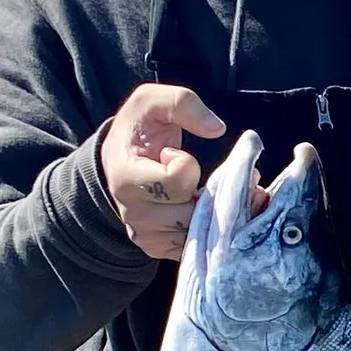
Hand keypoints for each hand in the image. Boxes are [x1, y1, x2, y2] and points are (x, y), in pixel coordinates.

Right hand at [100, 83, 225, 260]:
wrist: (121, 160)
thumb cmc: (139, 130)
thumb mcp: (152, 102)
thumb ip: (182, 104)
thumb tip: (216, 128)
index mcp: (126, 178)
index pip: (177, 181)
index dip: (187, 164)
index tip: (176, 153)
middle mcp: (134, 213)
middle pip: (192, 213)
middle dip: (218, 194)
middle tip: (229, 176)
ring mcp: (147, 235)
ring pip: (199, 235)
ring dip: (223, 215)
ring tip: (224, 192)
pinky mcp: (160, 248)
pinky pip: (198, 248)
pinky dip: (216, 232)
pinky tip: (218, 211)